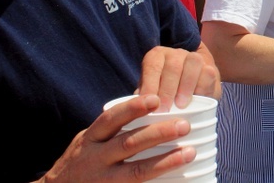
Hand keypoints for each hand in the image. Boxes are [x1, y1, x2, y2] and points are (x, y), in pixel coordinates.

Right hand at [37, 95, 195, 181]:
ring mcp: (102, 181)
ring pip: (135, 172)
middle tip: (184, 125)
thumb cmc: (83, 162)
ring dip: (165, 162)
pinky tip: (175, 181)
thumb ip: (114, 129)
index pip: (111, 119)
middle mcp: (95, 159)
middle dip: (157, 134)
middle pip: (128, 144)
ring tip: (189, 152)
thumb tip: (150, 106)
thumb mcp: (91, 142)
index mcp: (91, 140)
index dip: (133, 108)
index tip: (155, 98)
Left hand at [137, 45, 220, 111]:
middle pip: (173, 66)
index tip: (150, 104)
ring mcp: (194, 57)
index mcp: (157, 56)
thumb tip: (136, 106)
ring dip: (186, 86)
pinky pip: (208, 73)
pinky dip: (202, 88)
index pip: (152, 66)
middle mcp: (176, 53)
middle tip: (164, 110)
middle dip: (168, 90)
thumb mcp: (152, 92)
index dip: (151, 85)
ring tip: (181, 106)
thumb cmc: (166, 94)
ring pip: (192, 63)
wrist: (192, 89)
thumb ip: (145, 97)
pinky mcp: (210, 67)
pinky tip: (197, 101)